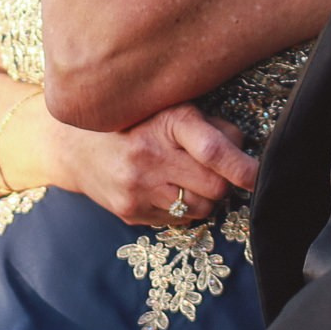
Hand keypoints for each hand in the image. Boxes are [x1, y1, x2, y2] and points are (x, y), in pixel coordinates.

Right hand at [56, 103, 256, 226]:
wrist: (72, 145)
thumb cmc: (132, 120)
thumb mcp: (170, 108)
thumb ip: (210, 126)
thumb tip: (244, 149)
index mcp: (166, 123)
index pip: (214, 151)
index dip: (243, 167)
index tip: (259, 175)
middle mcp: (151, 157)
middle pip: (215, 186)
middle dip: (223, 181)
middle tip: (214, 170)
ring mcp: (138, 189)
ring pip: (201, 208)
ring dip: (205, 197)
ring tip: (187, 178)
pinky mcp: (131, 213)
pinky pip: (179, 221)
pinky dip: (182, 209)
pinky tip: (166, 189)